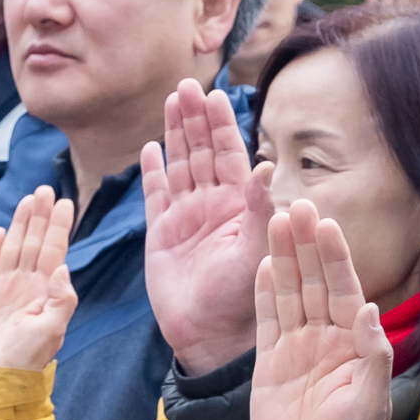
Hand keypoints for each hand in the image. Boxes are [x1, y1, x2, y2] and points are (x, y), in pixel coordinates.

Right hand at [0, 187, 78, 369]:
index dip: (58, 227)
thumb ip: (61, 298)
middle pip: (34, 242)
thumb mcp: (54, 329)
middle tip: (45, 189)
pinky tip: (0, 231)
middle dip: (39, 216)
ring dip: (19, 224)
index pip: (54, 251)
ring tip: (27, 201)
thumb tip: (62, 267)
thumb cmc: (30, 357)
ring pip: (13, 248)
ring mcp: (3, 289)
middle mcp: (26, 284)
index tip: (66, 203)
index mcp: (45, 290)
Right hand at [141, 78, 273, 373]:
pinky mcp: (161, 234)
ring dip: (175, 134)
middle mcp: (213, 206)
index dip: (221, 125)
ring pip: (179, 165)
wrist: (208, 334)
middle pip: (201, 151)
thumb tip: (268, 167)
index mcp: (239, 206)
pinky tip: (151, 147)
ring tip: (171, 101)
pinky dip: (153, 171)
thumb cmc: (241, 298)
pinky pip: (156, 195)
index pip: (230, 155)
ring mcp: (186, 218)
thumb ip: (259, 209)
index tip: (215, 95)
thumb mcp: (257, 250)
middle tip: (186, 85)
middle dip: (194, 119)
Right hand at [249, 201, 392, 419]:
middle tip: (298, 205)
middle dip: (308, 245)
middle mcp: (326, 340)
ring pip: (289, 294)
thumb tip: (369, 310)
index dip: (335, 257)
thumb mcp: (368, 405)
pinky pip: (266, 320)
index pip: (344, 291)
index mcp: (354, 345)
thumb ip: (372, 357)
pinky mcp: (270, 364)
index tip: (326, 223)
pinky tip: (262, 264)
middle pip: (315, 282)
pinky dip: (264, 293)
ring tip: (276, 220)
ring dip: (284, 258)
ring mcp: (297, 349)